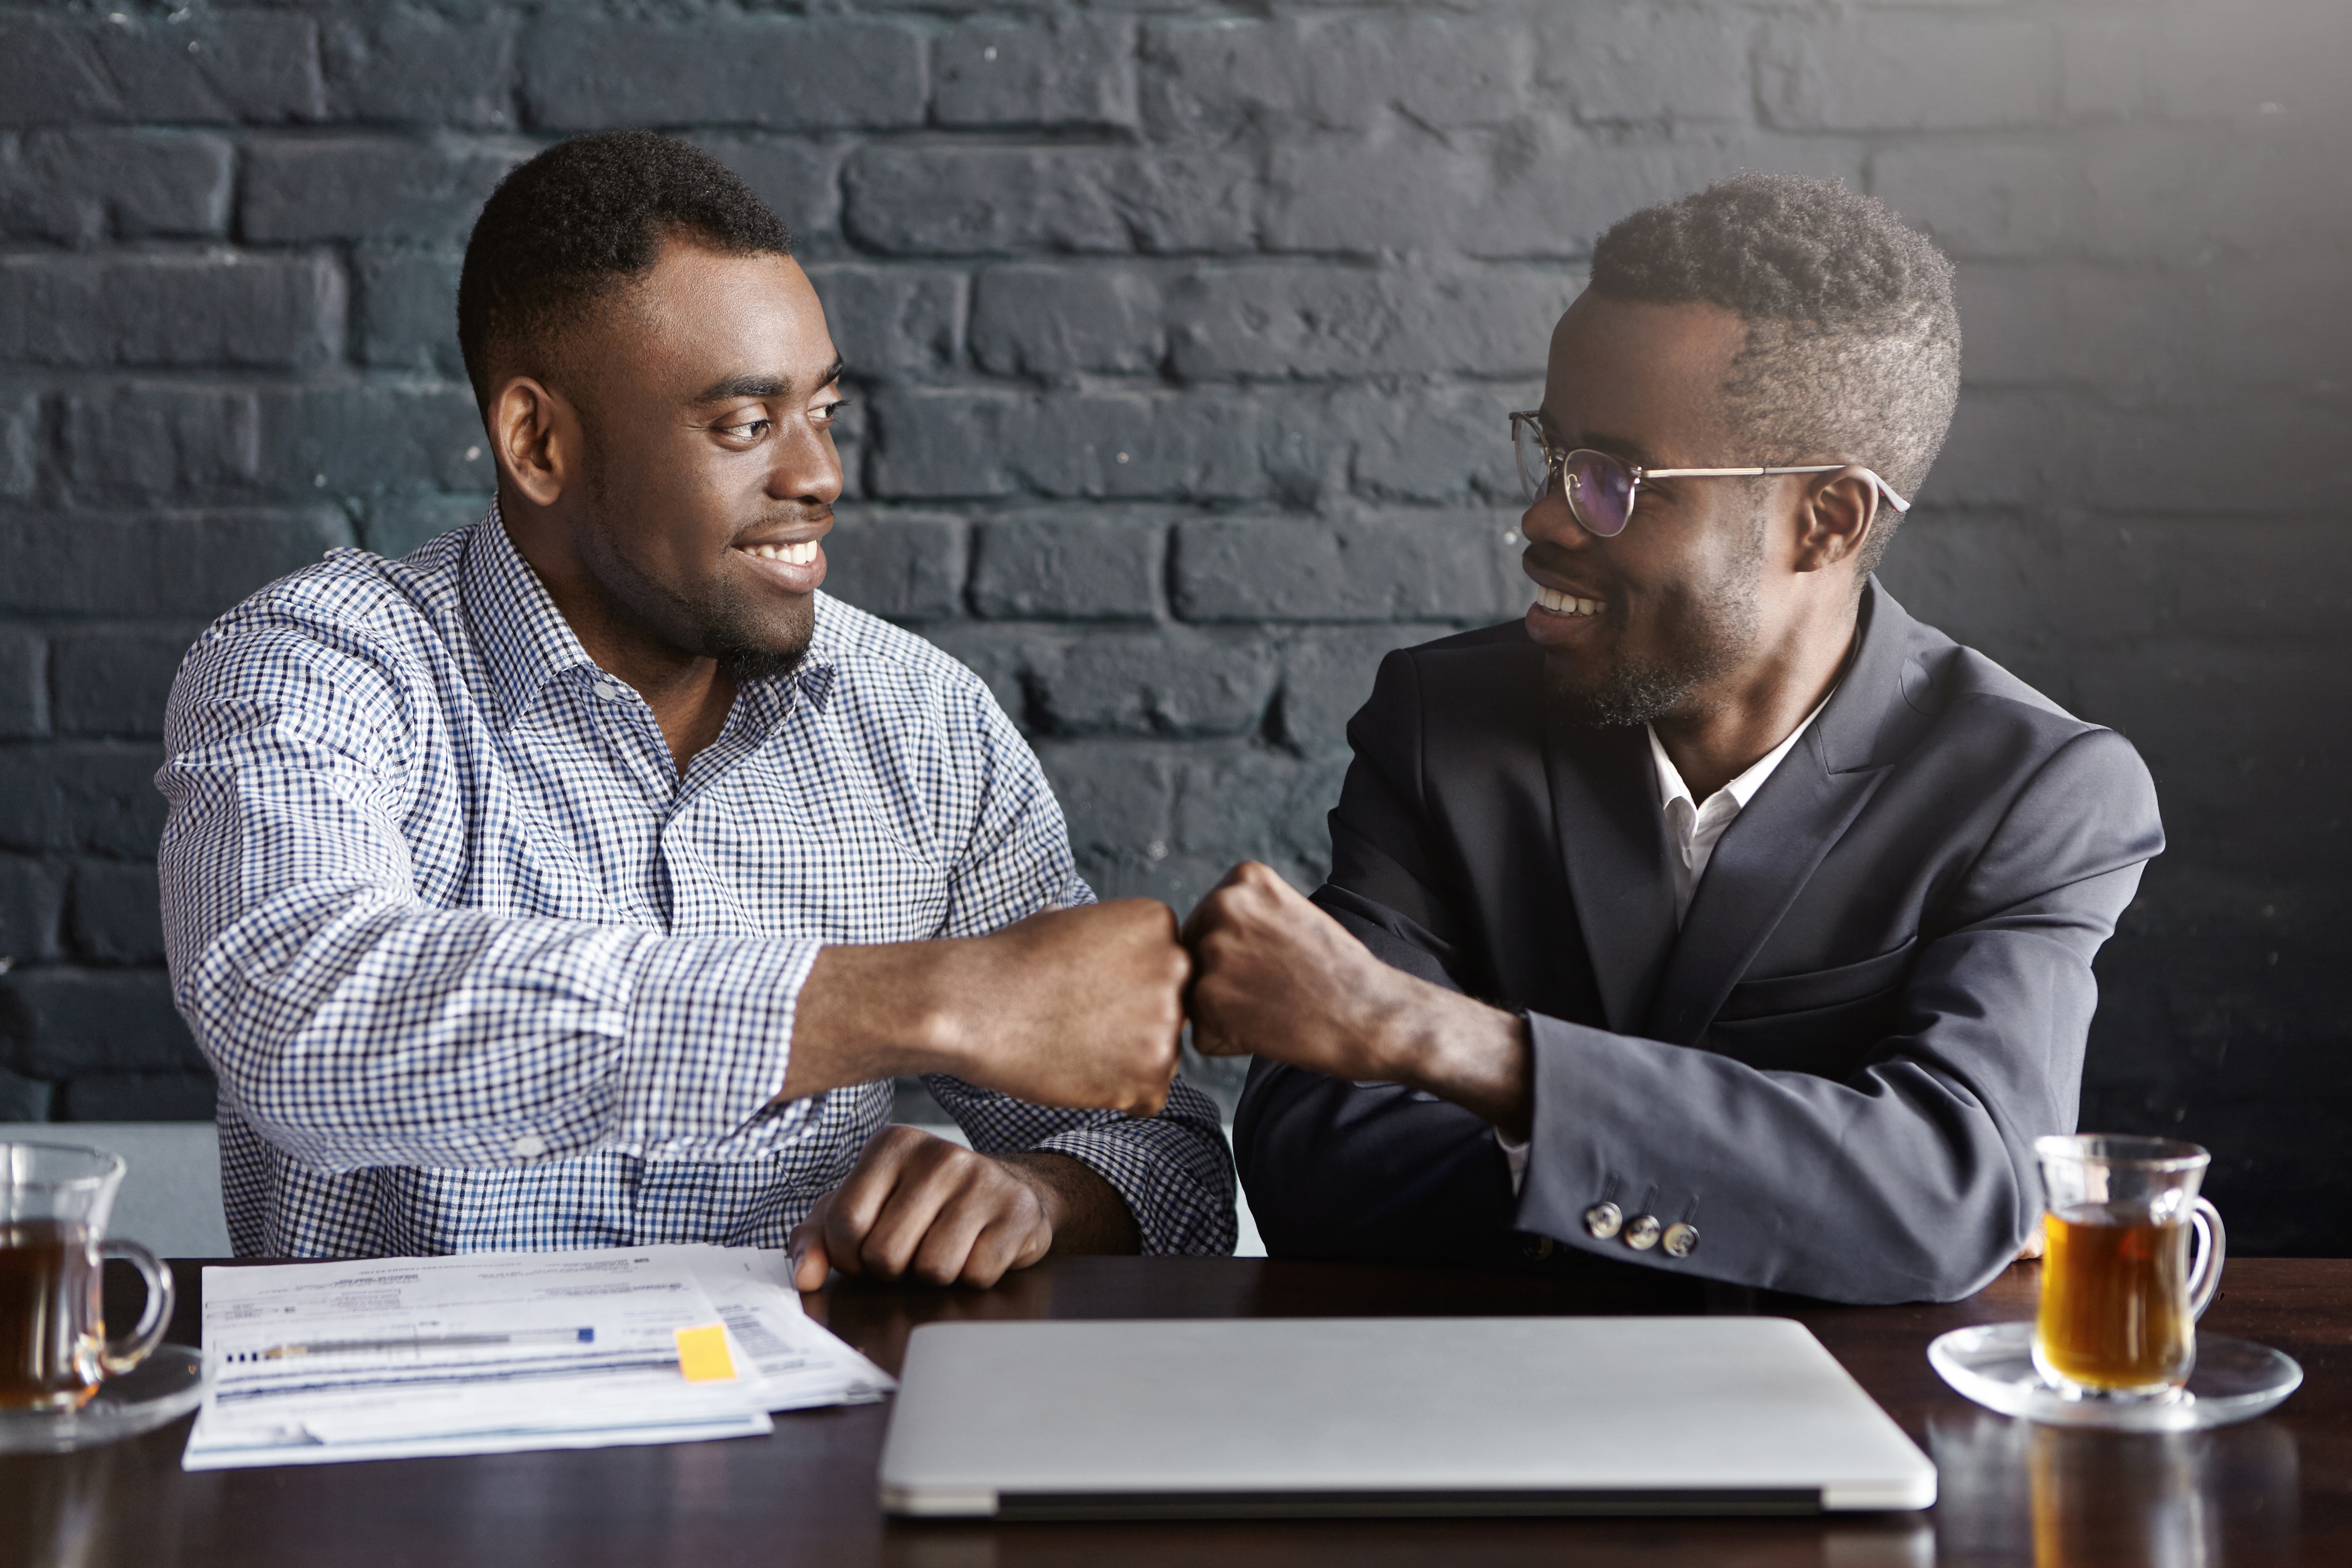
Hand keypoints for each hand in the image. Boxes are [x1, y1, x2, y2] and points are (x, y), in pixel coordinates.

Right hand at [784, 899, 1188, 1115]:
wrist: (973, 1006)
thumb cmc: (1008, 962)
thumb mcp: (1067, 920)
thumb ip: (1110, 935)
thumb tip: (1117, 950)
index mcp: (1159, 922)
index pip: (1165, 965)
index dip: (1122, 985)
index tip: (1084, 990)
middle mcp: (1177, 967)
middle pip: (1171, 1007)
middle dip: (1134, 1021)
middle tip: (1078, 1022)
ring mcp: (1169, 1023)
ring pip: (1161, 1052)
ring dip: (1126, 1059)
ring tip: (1072, 1046)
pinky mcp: (1154, 1076)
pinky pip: (1148, 1095)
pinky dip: (1116, 1094)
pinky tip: (1076, 1073)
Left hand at [789, 1127, 1119, 1290]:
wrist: (1002, 1193)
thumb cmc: (920, 1205)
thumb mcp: (861, 1209)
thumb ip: (816, 1237)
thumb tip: (804, 1276)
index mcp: (892, 1144)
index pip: (845, 1223)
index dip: (850, 1257)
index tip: (865, 1251)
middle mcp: (939, 1153)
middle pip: (886, 1254)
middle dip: (893, 1270)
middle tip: (911, 1249)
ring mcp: (983, 1179)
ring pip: (933, 1269)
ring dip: (933, 1276)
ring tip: (943, 1247)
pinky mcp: (1017, 1210)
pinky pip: (977, 1275)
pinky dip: (972, 1277)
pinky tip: (976, 1249)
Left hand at [1183, 862, 1531, 1134]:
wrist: (1371, 1014)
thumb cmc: (1338, 971)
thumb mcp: (1289, 913)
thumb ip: (1242, 917)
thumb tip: (1193, 941)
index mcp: (1241, 879)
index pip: (1208, 923)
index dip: (1238, 952)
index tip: (1275, 961)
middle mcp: (1220, 906)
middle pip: (1195, 954)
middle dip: (1224, 978)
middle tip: (1274, 989)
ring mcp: (1211, 953)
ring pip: (1194, 992)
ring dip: (1225, 1011)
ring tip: (1272, 1008)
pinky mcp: (1207, 1001)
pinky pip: (1201, 1033)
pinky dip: (1228, 1043)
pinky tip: (1268, 1031)